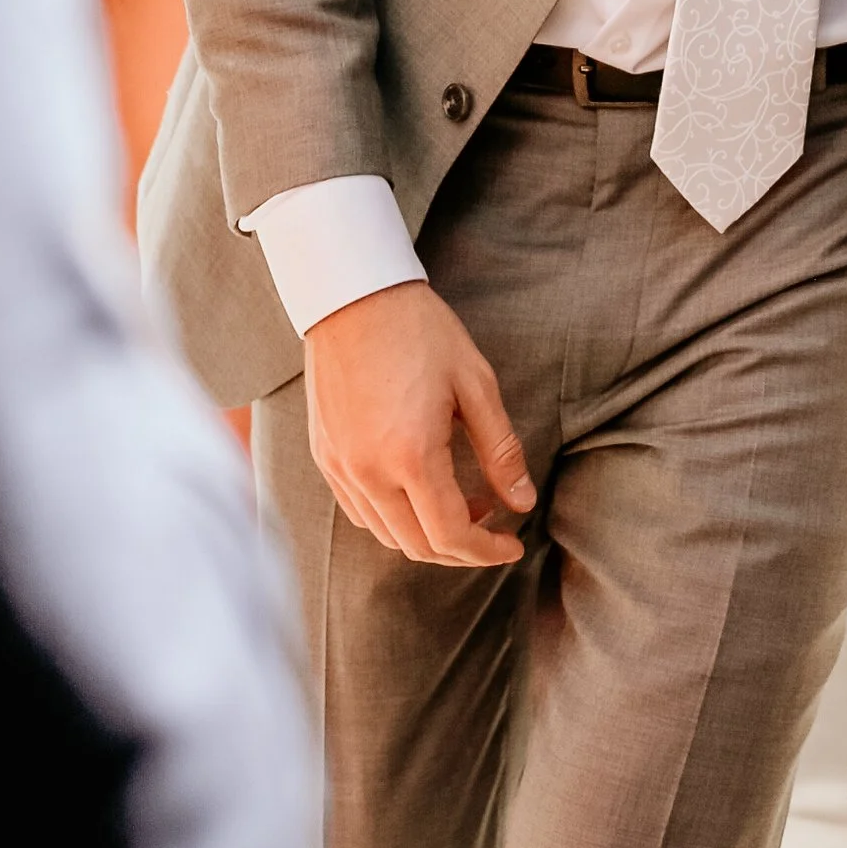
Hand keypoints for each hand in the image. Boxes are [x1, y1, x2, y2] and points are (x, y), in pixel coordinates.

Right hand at [303, 279, 536, 565]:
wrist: (352, 296)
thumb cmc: (420, 332)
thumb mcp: (476, 385)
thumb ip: (500, 450)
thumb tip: (522, 503)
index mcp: (410, 456)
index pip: (450, 535)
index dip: (486, 551)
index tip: (513, 545)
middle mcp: (367, 471)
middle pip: (416, 546)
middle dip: (460, 549)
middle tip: (493, 523)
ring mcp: (340, 466)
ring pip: (386, 535)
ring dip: (426, 535)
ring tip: (461, 502)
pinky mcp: (324, 456)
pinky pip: (359, 511)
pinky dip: (393, 518)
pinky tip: (417, 490)